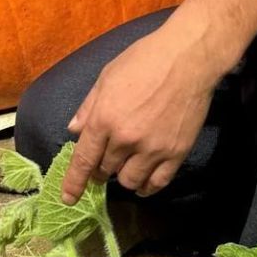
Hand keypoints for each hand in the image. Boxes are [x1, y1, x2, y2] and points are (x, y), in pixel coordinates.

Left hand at [61, 25, 215, 204]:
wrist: (188, 58)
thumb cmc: (144, 59)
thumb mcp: (107, 76)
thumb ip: (88, 107)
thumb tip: (73, 131)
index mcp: (104, 119)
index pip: (83, 160)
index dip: (73, 183)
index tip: (68, 199)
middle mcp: (125, 139)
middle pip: (105, 170)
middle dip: (100, 169)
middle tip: (104, 160)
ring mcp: (152, 149)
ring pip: (129, 181)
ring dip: (123, 177)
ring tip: (125, 167)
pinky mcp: (176, 153)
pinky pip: (157, 183)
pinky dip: (147, 187)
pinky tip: (143, 183)